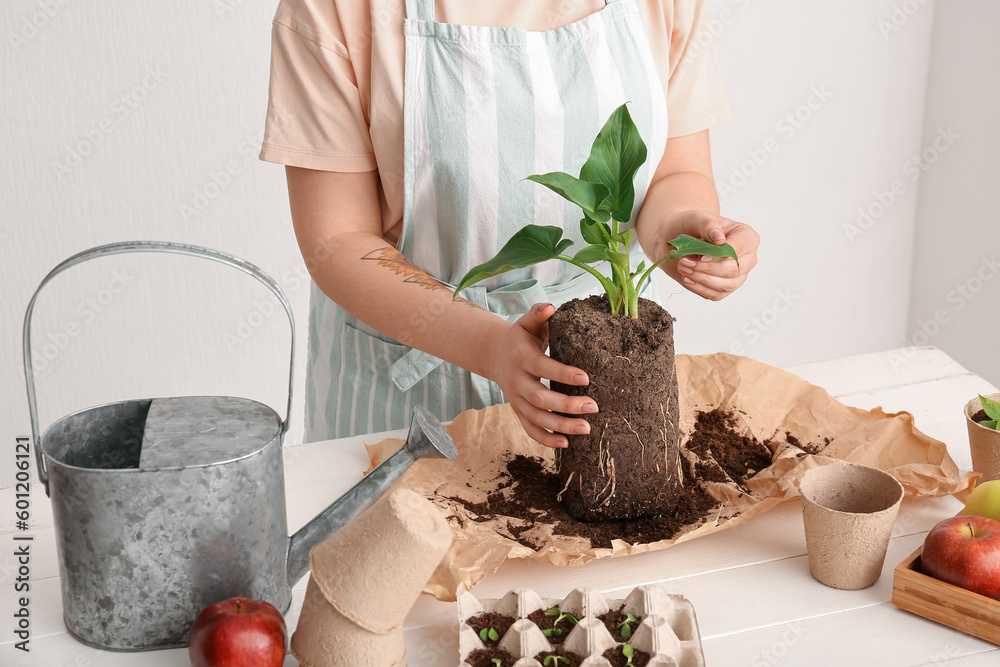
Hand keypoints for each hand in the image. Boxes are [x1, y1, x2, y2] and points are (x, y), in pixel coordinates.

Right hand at [485, 303, 597, 448]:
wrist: (494, 354)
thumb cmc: (521, 337)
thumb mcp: (527, 322)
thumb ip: (538, 313)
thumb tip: (551, 306)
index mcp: (521, 358)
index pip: (543, 367)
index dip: (563, 374)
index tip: (587, 378)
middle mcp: (517, 382)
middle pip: (541, 399)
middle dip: (567, 405)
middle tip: (594, 406)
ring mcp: (516, 400)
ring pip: (537, 419)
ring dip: (561, 426)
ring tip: (587, 428)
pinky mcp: (518, 411)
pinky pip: (530, 429)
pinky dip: (546, 439)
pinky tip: (567, 444)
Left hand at [664, 210, 758, 300]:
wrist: (680, 238)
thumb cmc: (692, 226)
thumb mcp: (697, 218)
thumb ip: (708, 226)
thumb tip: (719, 239)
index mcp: (747, 237)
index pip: (739, 249)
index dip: (719, 255)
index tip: (701, 256)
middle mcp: (748, 258)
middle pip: (733, 270)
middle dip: (707, 268)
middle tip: (684, 261)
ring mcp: (739, 275)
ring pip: (726, 285)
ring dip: (701, 279)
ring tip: (683, 268)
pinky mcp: (725, 288)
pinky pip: (716, 294)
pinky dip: (699, 288)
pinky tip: (687, 279)